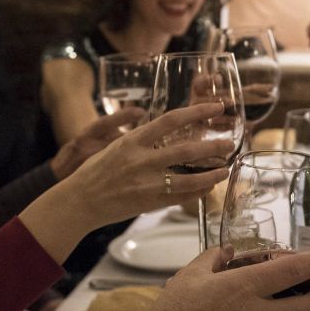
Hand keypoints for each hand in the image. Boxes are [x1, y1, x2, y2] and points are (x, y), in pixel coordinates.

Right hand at [20, 103, 233, 260]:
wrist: (79, 201)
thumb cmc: (95, 172)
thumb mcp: (115, 146)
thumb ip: (140, 138)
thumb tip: (164, 128)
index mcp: (133, 141)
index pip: (172, 120)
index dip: (197, 111)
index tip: (215, 107)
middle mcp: (142, 160)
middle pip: (188, 149)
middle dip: (213, 146)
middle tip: (230, 143)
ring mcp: (148, 183)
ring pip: (190, 178)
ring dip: (212, 174)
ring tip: (226, 169)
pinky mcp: (151, 203)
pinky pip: (182, 197)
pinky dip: (197, 192)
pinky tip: (208, 188)